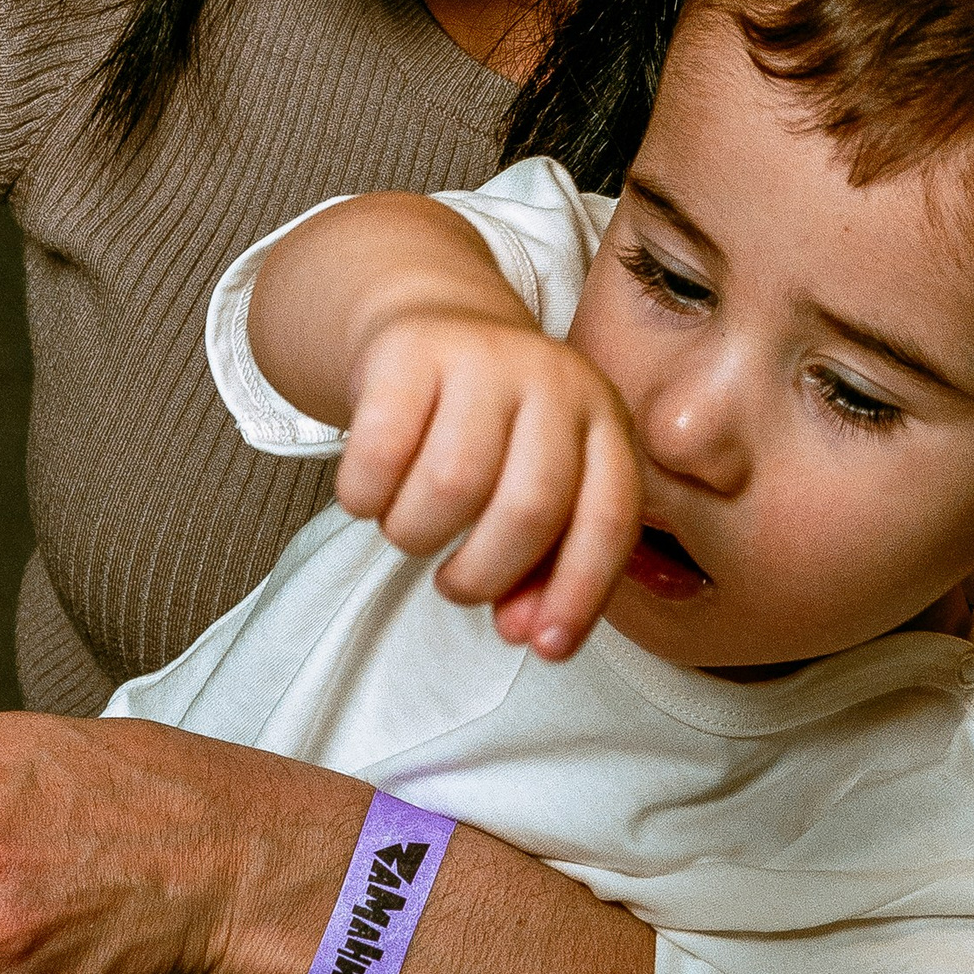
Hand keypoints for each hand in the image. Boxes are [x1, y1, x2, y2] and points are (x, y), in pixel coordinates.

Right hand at [336, 312, 640, 658]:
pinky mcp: (410, 349)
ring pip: (451, 483)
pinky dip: (365, 497)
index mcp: (604, 419)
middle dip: (484, 573)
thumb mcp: (535, 485)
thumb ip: (542, 564)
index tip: (544, 649)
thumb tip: (525, 632)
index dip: (579, 593)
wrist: (430, 324)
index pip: (609, 517)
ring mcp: (483, 355)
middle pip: (529, 506)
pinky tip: (369, 495)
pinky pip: (380, 451)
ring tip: (410, 527)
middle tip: (455, 583)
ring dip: (416, 535)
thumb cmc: (491, 430)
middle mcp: (555, 378)